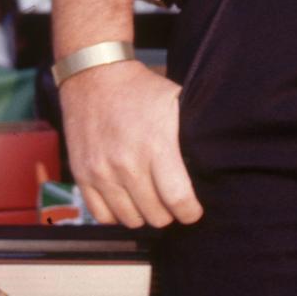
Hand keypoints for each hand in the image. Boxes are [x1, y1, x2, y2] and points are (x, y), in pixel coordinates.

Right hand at [60, 58, 200, 227]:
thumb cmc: (140, 89)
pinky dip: (117, 214)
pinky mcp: (82, 174)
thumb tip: (214, 160)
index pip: (178, 199)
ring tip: (149, 199)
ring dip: (144, 214)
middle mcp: (126, 163)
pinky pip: (102, 215)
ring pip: (130, 219)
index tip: (193, 209)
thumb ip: (191, 135)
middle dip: (169, 212)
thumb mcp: (176, 101)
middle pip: (156, 215)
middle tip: (171, 200)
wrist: (93, 75)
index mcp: (155, 145)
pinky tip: (126, 199)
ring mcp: (101, 171)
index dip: (190, 212)